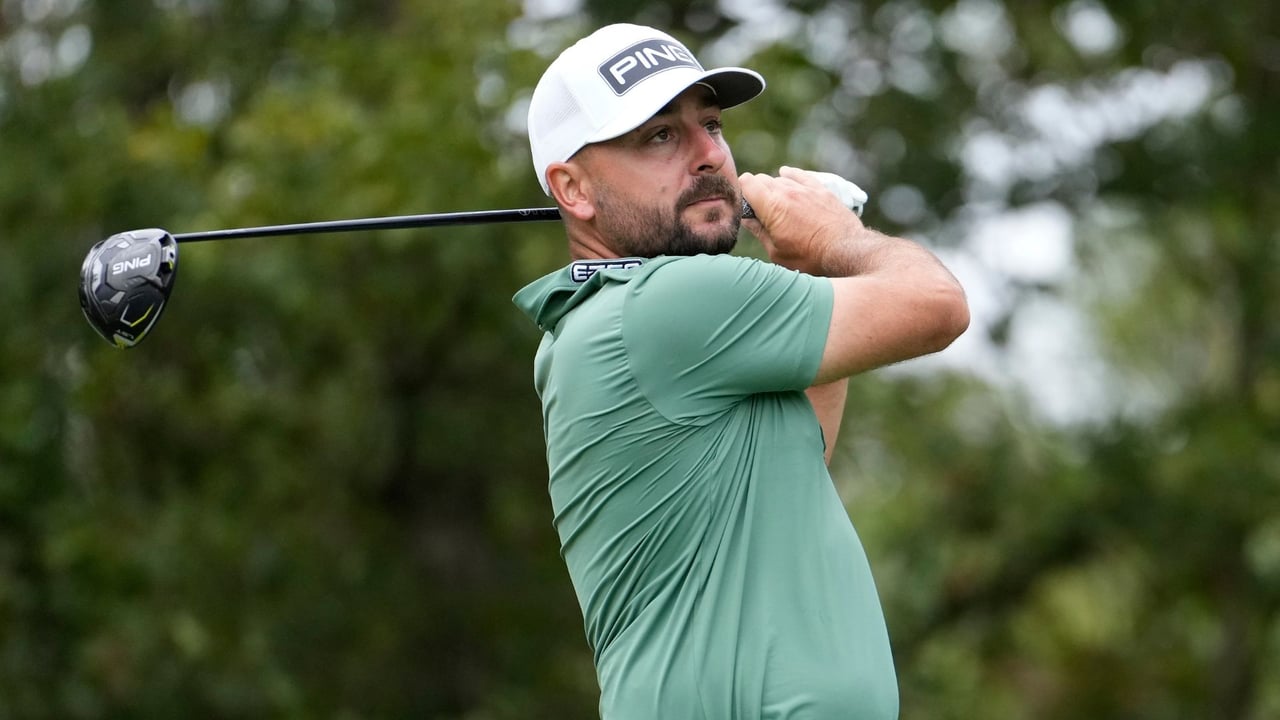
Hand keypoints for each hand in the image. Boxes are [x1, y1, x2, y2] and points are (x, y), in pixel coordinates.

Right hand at [738, 166, 865, 275]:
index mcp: (772, 206)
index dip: (741, 192)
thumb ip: (759, 232)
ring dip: (774, 188)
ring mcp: (805, 188)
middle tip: (757, 209)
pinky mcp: (820, 189)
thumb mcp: (777, 252)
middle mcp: (787, 191)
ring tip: (776, 204)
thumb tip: (748, 220)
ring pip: (780, 178)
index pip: (746, 182)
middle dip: (755, 191)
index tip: (743, 205)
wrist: (845, 250)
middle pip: (761, 179)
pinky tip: (786, 176)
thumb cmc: (810, 257)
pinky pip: (800, 175)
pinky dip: (791, 176)